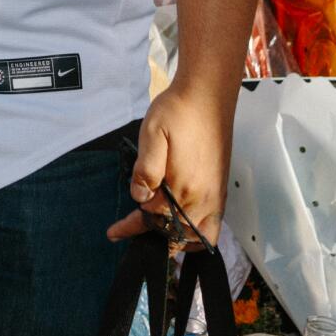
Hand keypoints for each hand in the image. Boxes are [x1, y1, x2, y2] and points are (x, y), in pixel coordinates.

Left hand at [109, 83, 232, 246]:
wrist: (208, 95)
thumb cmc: (178, 112)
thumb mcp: (152, 134)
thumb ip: (145, 170)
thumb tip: (140, 197)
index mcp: (183, 188)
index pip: (154, 219)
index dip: (131, 226)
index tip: (114, 232)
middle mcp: (203, 198)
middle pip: (175, 233)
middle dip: (152, 236)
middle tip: (129, 230)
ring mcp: (216, 196)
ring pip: (198, 236)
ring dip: (178, 240)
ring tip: (158, 234)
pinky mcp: (221, 189)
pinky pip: (213, 226)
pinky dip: (198, 235)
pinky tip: (182, 226)